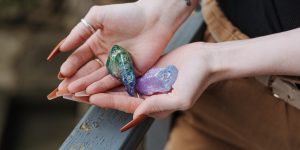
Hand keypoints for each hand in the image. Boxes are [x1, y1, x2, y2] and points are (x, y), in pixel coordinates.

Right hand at [52, 0, 196, 93]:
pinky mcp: (131, 72)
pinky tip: (91, 90)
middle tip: (63, 89)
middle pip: (88, 70)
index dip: (71, 65)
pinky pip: (115, 81)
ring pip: (99, 77)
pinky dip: (103, 86)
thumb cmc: (127, 14)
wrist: (154, 19)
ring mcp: (118, 65)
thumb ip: (80, 32)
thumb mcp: (98, 18)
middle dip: (75, 79)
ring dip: (86, 85)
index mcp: (98, 43)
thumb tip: (63, 47)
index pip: (80, 57)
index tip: (62, 74)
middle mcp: (107, 56)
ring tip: (74, 91)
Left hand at [88, 43, 216, 117]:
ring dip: (100, 84)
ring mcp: (144, 84)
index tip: (91, 95)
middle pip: (117, 97)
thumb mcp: (180, 98)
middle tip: (76, 92)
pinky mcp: (144, 72)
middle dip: (97, 95)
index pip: (126, 105)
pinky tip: (98, 70)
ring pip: (118, 85)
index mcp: (153, 108)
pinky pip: (125, 73)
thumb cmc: (197, 80)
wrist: (204, 60)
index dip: (109, 100)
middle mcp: (145, 98)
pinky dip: (111, 73)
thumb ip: (158, 106)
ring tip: (81, 83)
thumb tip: (137, 114)